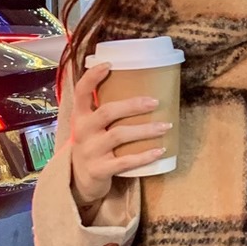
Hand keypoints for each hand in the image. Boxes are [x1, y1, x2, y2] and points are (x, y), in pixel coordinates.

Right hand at [69, 62, 170, 205]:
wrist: (81, 181)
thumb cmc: (94, 145)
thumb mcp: (92, 126)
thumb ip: (106, 110)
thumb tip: (143, 89)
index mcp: (80, 116)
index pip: (81, 92)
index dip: (92, 77)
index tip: (109, 64)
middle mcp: (82, 132)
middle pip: (107, 112)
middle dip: (133, 105)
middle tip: (155, 102)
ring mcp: (90, 151)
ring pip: (119, 135)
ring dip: (145, 130)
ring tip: (166, 126)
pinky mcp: (99, 170)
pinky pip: (125, 161)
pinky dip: (144, 156)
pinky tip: (160, 150)